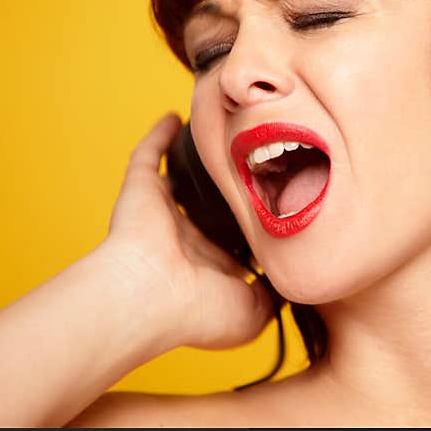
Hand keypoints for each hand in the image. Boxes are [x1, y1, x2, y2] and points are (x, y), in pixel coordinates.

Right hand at [101, 112, 273, 349]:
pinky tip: (176, 116)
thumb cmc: (198, 312)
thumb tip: (290, 280)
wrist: (146, 297)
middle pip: (214, 207)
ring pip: (183, 179)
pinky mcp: (140, 190)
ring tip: (225, 135)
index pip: (239, 243)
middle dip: (235, 188)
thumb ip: (275, 294)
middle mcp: (187, 240)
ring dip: (200, 161)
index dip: (259, 226)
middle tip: (266, 159)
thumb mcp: (254, 314)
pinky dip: (159, 135)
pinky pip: (149, 154)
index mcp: (212, 268)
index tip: (288, 203)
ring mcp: (162, 214)